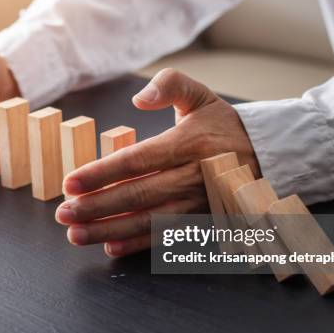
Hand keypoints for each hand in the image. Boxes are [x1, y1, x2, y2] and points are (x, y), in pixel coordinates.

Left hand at [55, 68, 260, 257]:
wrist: (268, 155)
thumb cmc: (225, 126)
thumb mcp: (201, 95)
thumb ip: (170, 85)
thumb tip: (139, 98)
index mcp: (189, 144)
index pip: (137, 161)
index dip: (102, 174)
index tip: (71, 183)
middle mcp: (193, 176)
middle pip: (138, 195)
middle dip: (97, 207)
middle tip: (64, 214)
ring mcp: (199, 203)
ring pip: (148, 221)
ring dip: (110, 230)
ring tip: (76, 234)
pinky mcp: (204, 220)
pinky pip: (168, 237)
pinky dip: (139, 245)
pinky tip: (112, 247)